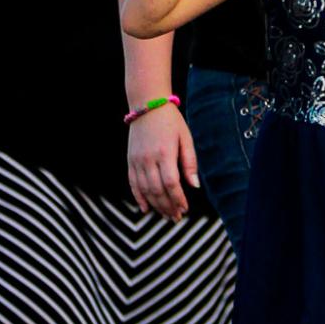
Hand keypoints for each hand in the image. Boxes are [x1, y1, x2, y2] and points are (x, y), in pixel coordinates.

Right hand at [127, 102, 199, 220]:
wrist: (147, 106)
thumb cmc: (171, 122)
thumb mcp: (186, 138)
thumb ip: (190, 163)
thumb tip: (195, 186)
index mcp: (165, 153)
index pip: (171, 184)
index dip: (178, 199)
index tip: (185, 209)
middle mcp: (148, 159)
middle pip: (157, 190)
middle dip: (168, 207)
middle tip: (176, 217)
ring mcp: (137, 161)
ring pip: (145, 190)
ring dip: (156, 206)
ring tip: (166, 215)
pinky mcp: (130, 161)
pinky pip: (133, 183)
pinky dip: (138, 198)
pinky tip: (146, 209)